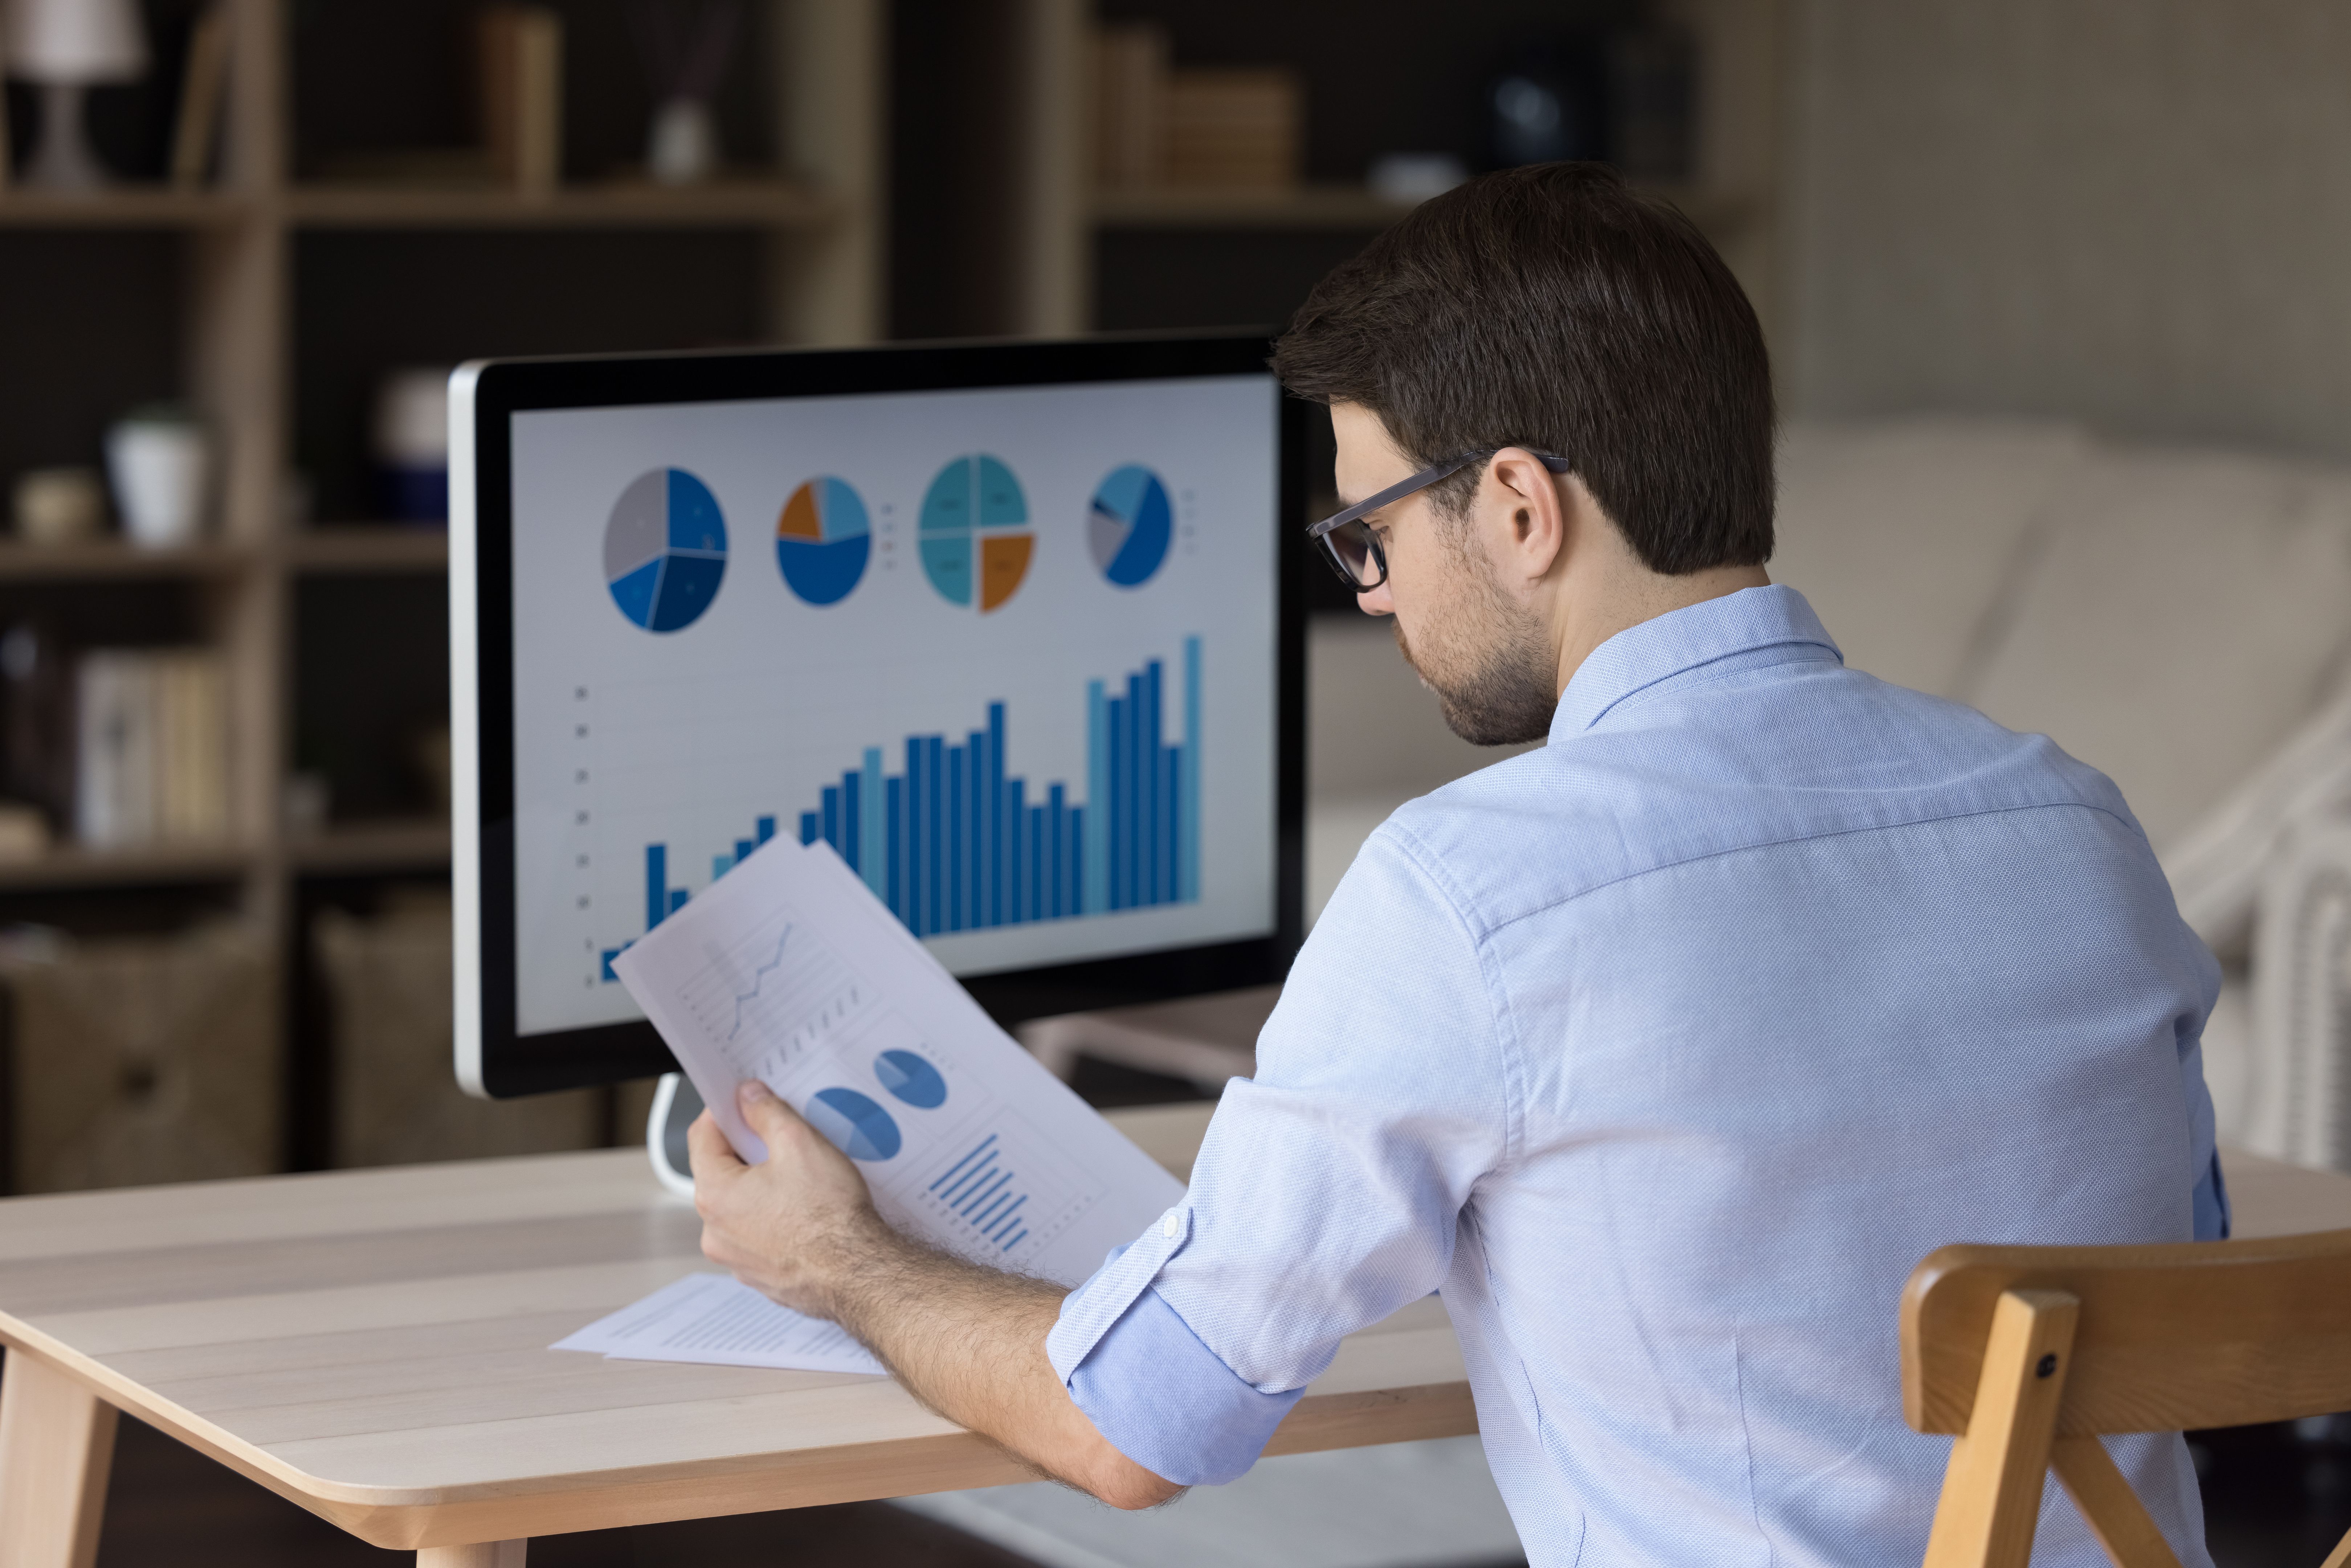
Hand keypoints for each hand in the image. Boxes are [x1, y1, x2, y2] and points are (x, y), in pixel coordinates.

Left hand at [689, 1081, 885, 1318]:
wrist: (859, 1275)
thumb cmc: (830, 1217)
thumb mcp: (800, 1142)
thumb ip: (766, 1112)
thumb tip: (748, 1097)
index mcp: (715, 1196)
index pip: (702, 1137)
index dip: (724, 1111)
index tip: (743, 1101)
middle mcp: (715, 1233)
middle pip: (721, 1173)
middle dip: (748, 1151)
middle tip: (782, 1139)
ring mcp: (736, 1259)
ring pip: (741, 1207)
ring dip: (762, 1188)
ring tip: (802, 1180)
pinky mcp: (760, 1276)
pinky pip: (759, 1236)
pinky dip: (775, 1220)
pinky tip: (807, 1213)